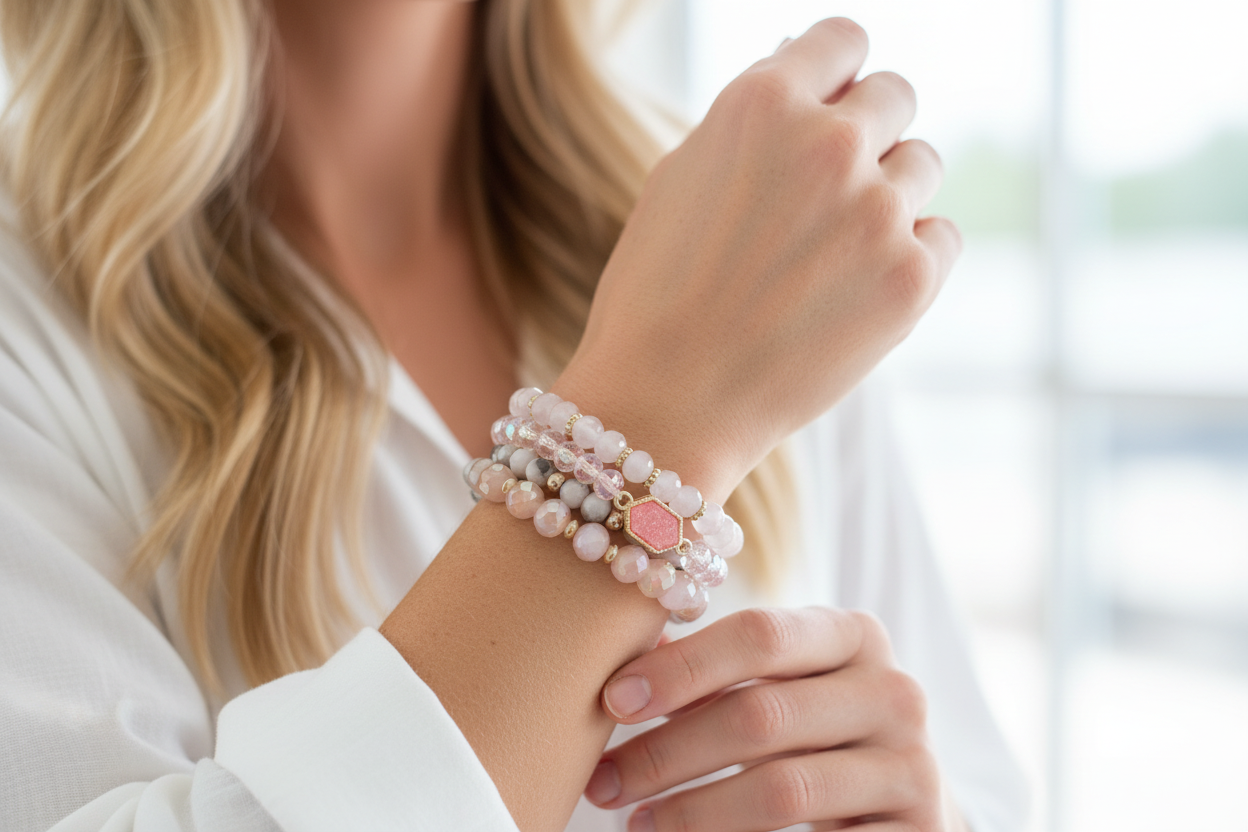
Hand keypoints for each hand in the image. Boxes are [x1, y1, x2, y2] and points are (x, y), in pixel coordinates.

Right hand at [555, 18, 957, 501]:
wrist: (666, 405)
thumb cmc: (656, 295)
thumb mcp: (680, 180)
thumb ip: (752, 122)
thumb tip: (813, 77)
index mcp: (760, 104)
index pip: (843, 41)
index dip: (837, 73)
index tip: (831, 104)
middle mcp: (828, 143)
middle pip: (896, 95)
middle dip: (868, 131)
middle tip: (829, 191)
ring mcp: (878, 211)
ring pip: (922, 164)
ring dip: (888, 194)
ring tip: (829, 255)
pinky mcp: (912, 278)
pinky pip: (941, 235)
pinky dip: (910, 256)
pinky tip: (854, 291)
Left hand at [583, 607, 964, 831]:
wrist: (898, 795)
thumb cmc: (811, 727)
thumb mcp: (777, 683)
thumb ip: (714, 669)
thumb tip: (620, 669)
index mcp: (854, 633)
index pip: (760, 635)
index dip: (681, 668)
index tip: (613, 701)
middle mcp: (894, 691)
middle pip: (761, 715)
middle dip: (669, 751)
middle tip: (605, 780)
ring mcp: (913, 764)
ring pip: (782, 788)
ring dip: (693, 811)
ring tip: (636, 821)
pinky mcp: (918, 829)